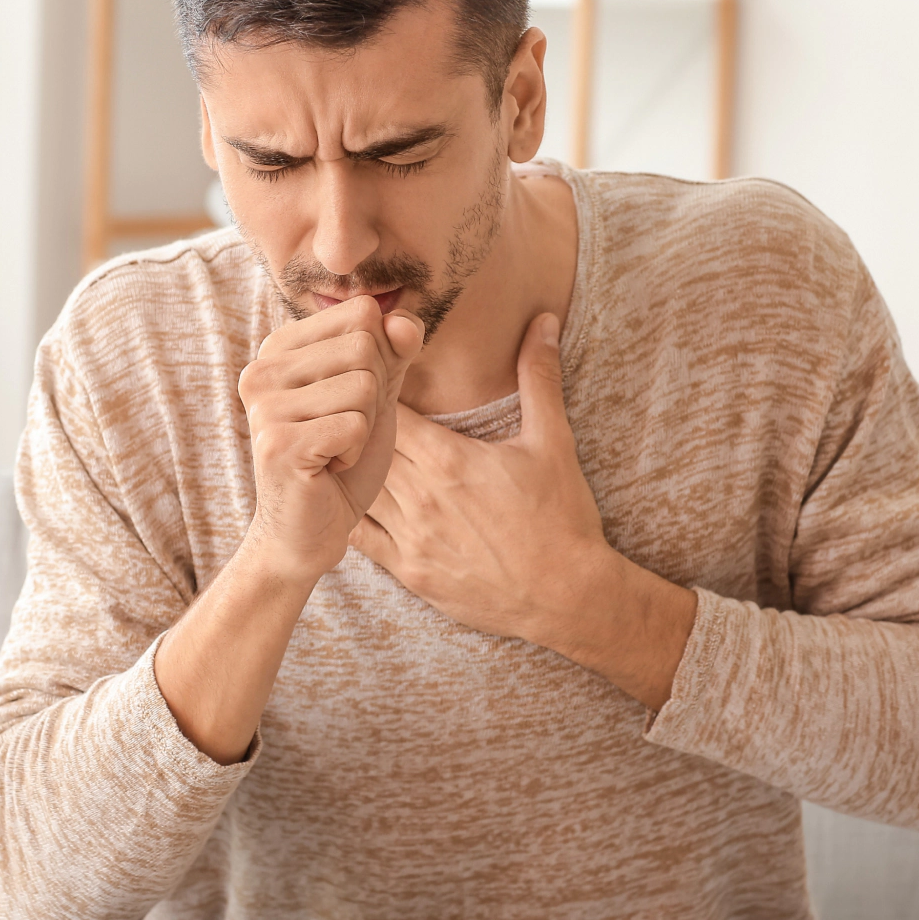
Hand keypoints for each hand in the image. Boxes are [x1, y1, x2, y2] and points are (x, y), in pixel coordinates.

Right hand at [238, 293, 425, 582]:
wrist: (310, 529)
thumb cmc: (342, 458)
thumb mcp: (377, 393)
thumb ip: (394, 349)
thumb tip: (403, 319)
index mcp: (279, 347)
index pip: (362, 313)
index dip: (380, 358)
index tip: (349, 399)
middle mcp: (261, 369)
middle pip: (364, 346)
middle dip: (374, 395)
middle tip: (342, 430)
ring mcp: (264, 405)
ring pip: (363, 386)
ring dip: (364, 426)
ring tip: (334, 449)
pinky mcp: (277, 443)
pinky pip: (355, 425)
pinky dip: (355, 452)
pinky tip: (328, 467)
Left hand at [349, 312, 696, 707]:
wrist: (568, 598)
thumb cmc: (563, 518)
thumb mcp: (553, 442)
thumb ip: (539, 377)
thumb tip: (543, 321)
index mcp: (448, 460)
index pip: (388, 411)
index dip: (377, 393)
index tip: (376, 381)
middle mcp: (420, 498)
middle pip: (366, 448)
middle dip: (361, 428)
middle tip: (354, 411)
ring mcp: (411, 539)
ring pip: (360, 491)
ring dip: (354, 471)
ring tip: (350, 452)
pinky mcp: (410, 574)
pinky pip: (362, 540)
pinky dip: (353, 516)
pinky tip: (351, 501)